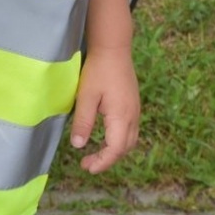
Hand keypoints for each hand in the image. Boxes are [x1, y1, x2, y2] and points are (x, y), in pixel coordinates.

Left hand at [69, 45, 138, 173]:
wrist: (114, 48)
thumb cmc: (98, 70)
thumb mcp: (86, 97)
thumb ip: (83, 122)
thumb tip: (78, 145)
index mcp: (121, 117)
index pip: (115, 150)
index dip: (101, 162)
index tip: (86, 167)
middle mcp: (132, 116)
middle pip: (125, 148)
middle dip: (107, 160)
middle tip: (87, 163)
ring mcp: (135, 110)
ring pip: (130, 140)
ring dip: (115, 151)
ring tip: (96, 154)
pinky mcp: (134, 104)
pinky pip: (130, 130)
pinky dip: (119, 140)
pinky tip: (106, 137)